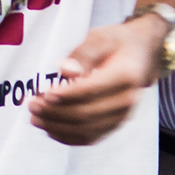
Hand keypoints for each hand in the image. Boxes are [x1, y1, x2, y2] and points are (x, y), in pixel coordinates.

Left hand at [28, 12, 166, 145]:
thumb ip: (83, 53)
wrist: (142, 53)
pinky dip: (68, 137)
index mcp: (125, 76)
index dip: (65, 96)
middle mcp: (127, 100)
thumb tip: (66, 71)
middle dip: (55, 113)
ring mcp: (123, 116)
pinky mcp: (115, 124)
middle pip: (86, 114)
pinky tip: (50, 129)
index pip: (91, 91)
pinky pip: (91, 137)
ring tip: (35, 118)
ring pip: (86, 131)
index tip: (43, 93)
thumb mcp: (101, 37)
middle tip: (32, 105)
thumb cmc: (118, 42)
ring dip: (57, 127)